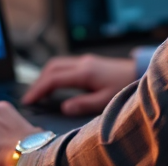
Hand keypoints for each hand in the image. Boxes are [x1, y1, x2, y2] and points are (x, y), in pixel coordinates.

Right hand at [21, 55, 136, 115]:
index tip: (28, 100)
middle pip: (51, 67)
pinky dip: (54, 74)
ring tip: (38, 93)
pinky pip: (64, 64)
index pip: (53, 78)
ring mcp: (84, 60)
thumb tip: (63, 107)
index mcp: (84, 72)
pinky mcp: (88, 62)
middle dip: (38, 82)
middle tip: (30, 98)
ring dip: (45, 76)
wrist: (138, 72)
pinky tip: (54, 85)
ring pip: (57, 63)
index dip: (38, 89)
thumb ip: (83, 104)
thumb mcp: (105, 101)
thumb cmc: (124, 87)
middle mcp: (82, 63)